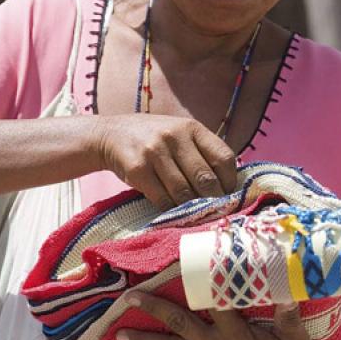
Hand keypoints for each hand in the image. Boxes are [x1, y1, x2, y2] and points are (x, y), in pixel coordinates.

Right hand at [94, 114, 236, 209]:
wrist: (111, 134)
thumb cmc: (154, 139)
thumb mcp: (180, 134)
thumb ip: (201, 153)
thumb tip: (228, 187)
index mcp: (192, 128)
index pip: (224, 158)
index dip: (229, 182)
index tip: (227, 194)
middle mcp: (174, 136)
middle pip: (205, 178)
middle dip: (212, 200)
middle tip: (213, 211)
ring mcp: (155, 152)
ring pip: (184, 193)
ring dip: (190, 208)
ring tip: (193, 212)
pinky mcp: (138, 169)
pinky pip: (162, 199)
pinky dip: (171, 210)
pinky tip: (172, 210)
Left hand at [116, 292, 322, 339]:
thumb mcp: (296, 339)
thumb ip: (290, 315)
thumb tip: (288, 290)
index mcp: (234, 334)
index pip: (213, 302)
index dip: (200, 281)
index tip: (183, 263)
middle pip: (179, 323)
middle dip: (153, 308)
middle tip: (130, 297)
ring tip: (119, 334)